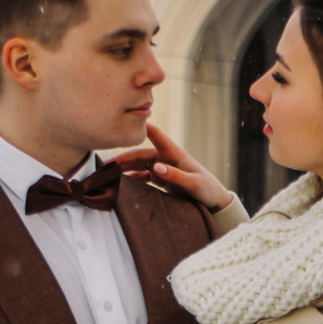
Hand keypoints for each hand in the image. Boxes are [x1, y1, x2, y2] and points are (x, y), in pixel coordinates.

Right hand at [112, 118, 233, 212]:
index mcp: (174, 153)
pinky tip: (123, 183)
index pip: (155, 134)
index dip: (141, 126)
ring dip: (126, 168)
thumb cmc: (207, 188)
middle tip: (107, 164)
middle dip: (124, 157)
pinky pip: (143, 176)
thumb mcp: (193, 184)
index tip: (125, 121)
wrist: (214, 201)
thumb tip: (155, 167)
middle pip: (141, 154)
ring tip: (109, 174)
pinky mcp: (162, 179)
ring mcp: (163, 168)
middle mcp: (166, 158)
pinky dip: (133, 178)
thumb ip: (175, 175)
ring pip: (139, 165)